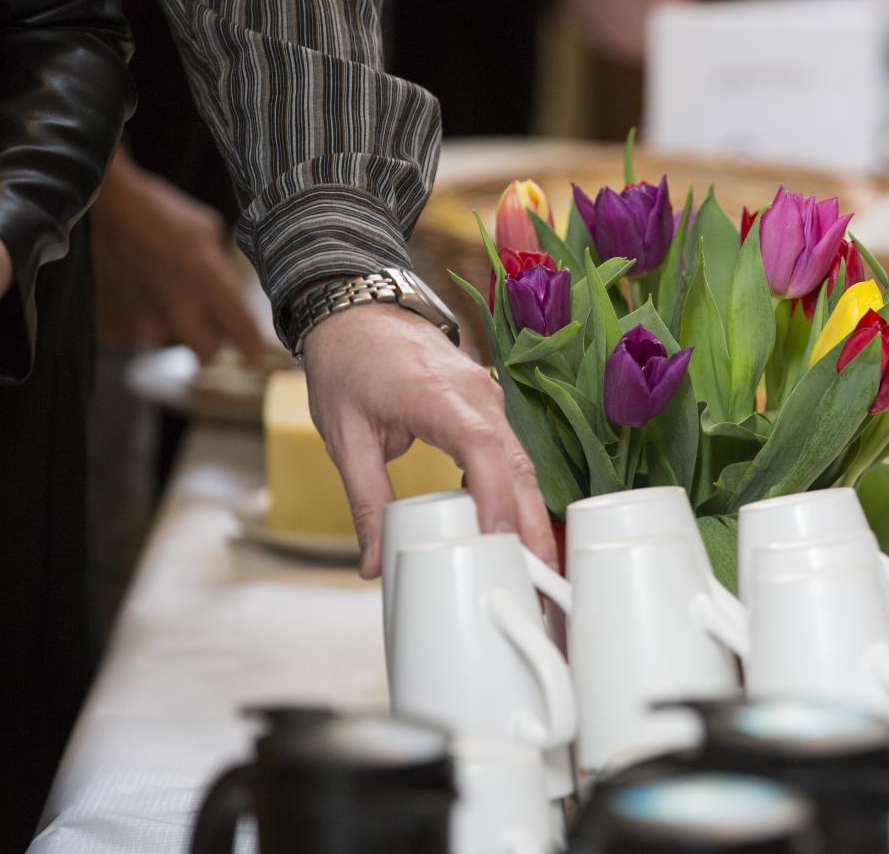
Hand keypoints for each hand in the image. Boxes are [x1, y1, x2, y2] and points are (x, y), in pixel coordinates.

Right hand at [91, 151, 265, 361]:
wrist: (97, 204)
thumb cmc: (157, 211)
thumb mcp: (206, 230)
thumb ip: (222, 269)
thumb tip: (229, 291)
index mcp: (209, 282)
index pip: (245, 335)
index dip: (252, 347)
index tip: (253, 351)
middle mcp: (178, 310)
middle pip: (208, 352)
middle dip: (210, 339)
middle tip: (203, 320)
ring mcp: (142, 323)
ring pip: (167, 339)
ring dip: (166, 323)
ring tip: (153, 287)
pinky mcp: (112, 327)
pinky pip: (132, 333)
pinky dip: (133, 318)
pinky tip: (129, 289)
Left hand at [301, 303, 553, 578]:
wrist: (359, 311)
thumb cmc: (348, 366)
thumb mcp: (345, 437)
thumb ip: (365, 502)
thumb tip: (373, 564)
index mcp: (435, 396)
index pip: (480, 446)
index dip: (495, 494)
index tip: (500, 540)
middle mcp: (476, 395)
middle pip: (518, 462)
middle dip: (532, 523)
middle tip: (543, 578)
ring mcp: (489, 399)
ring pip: (523, 461)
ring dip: (532, 514)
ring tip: (538, 569)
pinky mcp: (489, 407)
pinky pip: (512, 454)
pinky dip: (517, 494)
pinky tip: (514, 533)